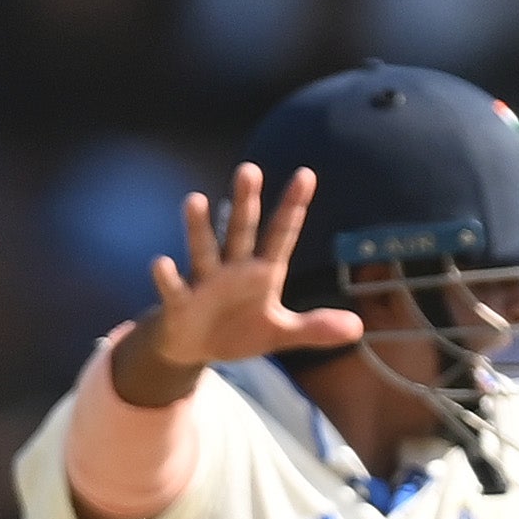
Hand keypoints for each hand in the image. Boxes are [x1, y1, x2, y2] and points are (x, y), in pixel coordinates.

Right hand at [131, 165, 365, 383]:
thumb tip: (358, 328)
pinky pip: (174, 288)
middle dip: (245, 202)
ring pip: (204, 249)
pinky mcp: (180, 303)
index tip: (306, 174)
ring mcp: (205, 282)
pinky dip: (167, 277)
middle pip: (241, 230)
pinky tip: (161, 262)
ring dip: (199, 227)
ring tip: (195, 200)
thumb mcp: (280, 334)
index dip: (293, 206)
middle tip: (250, 170)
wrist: (195, 349)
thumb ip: (315, 328)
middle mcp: (233, 268)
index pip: (281, 233)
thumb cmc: (239, 331)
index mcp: (262, 272)